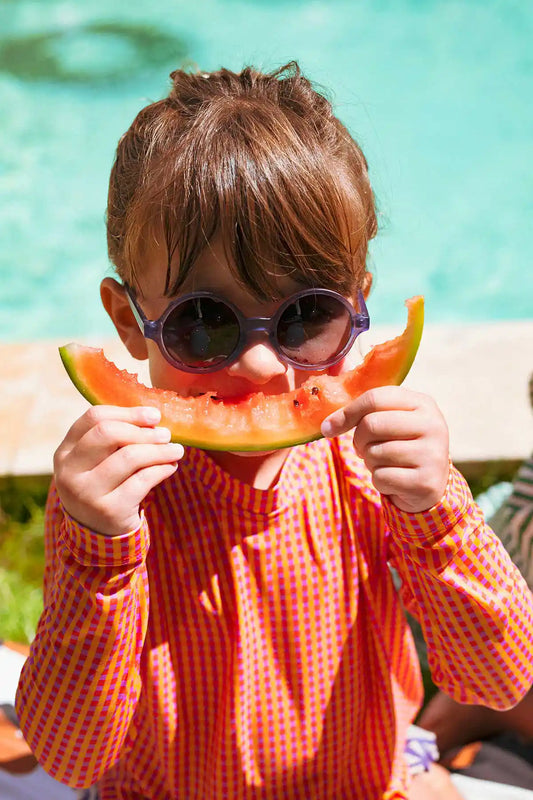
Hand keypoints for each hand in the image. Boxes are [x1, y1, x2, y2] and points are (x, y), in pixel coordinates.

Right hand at [54, 406, 183, 535]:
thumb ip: (115, 439)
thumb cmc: (104, 486)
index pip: (93, 417)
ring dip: (159, 450)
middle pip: (108, 433)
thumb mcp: (97, 462)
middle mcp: (69, 471)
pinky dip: (162, 469)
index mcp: (65, 452)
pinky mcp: (109, 510)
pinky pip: (142, 481)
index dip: (127, 413)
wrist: (98, 533)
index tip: (153, 415)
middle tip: (165, 434)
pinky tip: (170, 467)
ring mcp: (86, 493)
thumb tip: (152, 418)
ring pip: (129, 457)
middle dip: (143, 431)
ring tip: (176, 450)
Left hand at [321, 386, 448, 512]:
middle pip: (371, 425)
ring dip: (370, 461)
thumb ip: (363, 414)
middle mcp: (433, 425)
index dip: (347, 412)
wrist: (430, 484)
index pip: (375, 398)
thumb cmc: (401, 446)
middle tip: (364, 448)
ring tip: (384, 462)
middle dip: (359, 440)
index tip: (329, 427)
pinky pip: (382, 478)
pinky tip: (393, 479)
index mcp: (423, 403)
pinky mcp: (426, 482)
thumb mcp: (390, 422)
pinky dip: (379, 481)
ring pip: (375, 453)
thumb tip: (327, 425)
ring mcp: (433, 454)